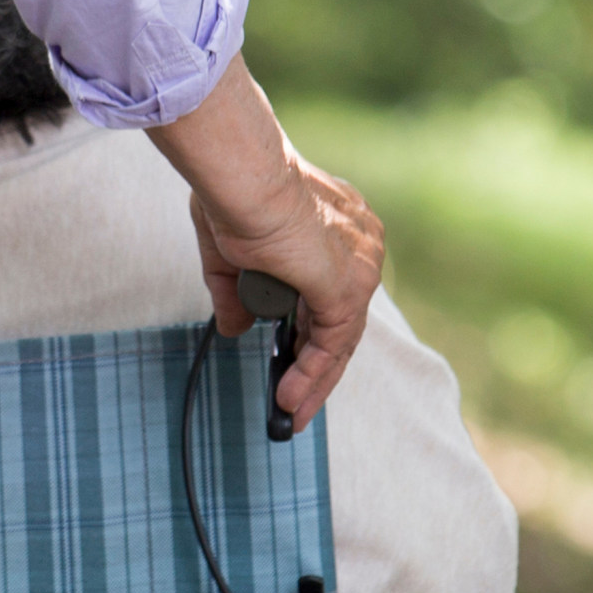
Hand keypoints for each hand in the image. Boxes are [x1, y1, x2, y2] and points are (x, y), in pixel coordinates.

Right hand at [147, 56, 384, 425]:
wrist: (244, 181)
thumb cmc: (234, 194)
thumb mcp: (231, 253)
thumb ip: (236, 293)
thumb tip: (235, 329)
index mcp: (341, 225)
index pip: (333, 290)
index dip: (312, 328)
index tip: (291, 356)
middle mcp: (361, 245)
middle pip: (343, 319)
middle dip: (317, 364)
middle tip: (295, 399)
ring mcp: (359, 267)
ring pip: (341, 338)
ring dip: (314, 379)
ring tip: (289, 411)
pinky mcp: (347, 290)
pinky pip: (333, 345)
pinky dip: (311, 374)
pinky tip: (290, 397)